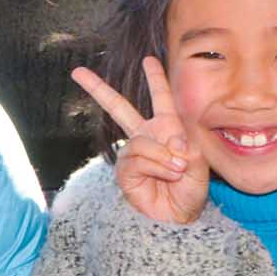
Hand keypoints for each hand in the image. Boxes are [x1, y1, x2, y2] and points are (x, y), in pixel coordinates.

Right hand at [71, 57, 209, 224]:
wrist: (178, 216)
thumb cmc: (190, 189)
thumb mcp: (199, 164)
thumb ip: (186, 148)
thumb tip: (169, 142)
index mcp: (166, 128)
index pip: (160, 98)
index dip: (155, 78)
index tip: (148, 59)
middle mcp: (145, 136)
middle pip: (118, 108)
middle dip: (98, 89)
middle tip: (77, 72)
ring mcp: (132, 153)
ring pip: (140, 143)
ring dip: (162, 157)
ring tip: (177, 170)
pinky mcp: (124, 171)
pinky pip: (136, 159)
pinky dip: (155, 166)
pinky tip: (165, 175)